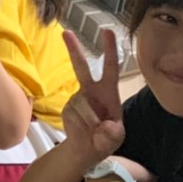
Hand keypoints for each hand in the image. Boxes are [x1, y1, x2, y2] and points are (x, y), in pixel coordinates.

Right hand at [61, 29, 126, 159]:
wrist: (85, 149)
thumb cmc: (106, 138)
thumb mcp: (115, 138)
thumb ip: (112, 133)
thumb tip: (103, 125)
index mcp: (108, 92)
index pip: (110, 67)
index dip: (109, 50)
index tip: (106, 31)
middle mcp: (91, 91)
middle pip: (81, 67)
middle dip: (74, 49)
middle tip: (66, 32)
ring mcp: (77, 98)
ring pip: (82, 104)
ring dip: (90, 121)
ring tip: (95, 131)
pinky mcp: (67, 107)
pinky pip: (75, 115)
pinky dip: (81, 126)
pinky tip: (84, 131)